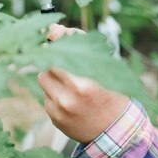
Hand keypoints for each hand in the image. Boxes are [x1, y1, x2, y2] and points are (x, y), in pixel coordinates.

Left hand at [38, 24, 129, 143]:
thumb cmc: (111, 90)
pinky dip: (54, 91)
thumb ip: (78, 43)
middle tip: (65, 57)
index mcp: (82, 84)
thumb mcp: (102, 64)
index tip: (53, 35)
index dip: (54, 42)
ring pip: (43, 79)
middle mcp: (68, 98)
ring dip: (52, 75)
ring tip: (69, 79)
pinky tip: (70, 95)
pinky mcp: (54, 118)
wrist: (115, 128)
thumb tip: (53, 29)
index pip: (56, 54)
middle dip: (54, 58)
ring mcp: (59, 110)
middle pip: (46, 65)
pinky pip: (46, 96)